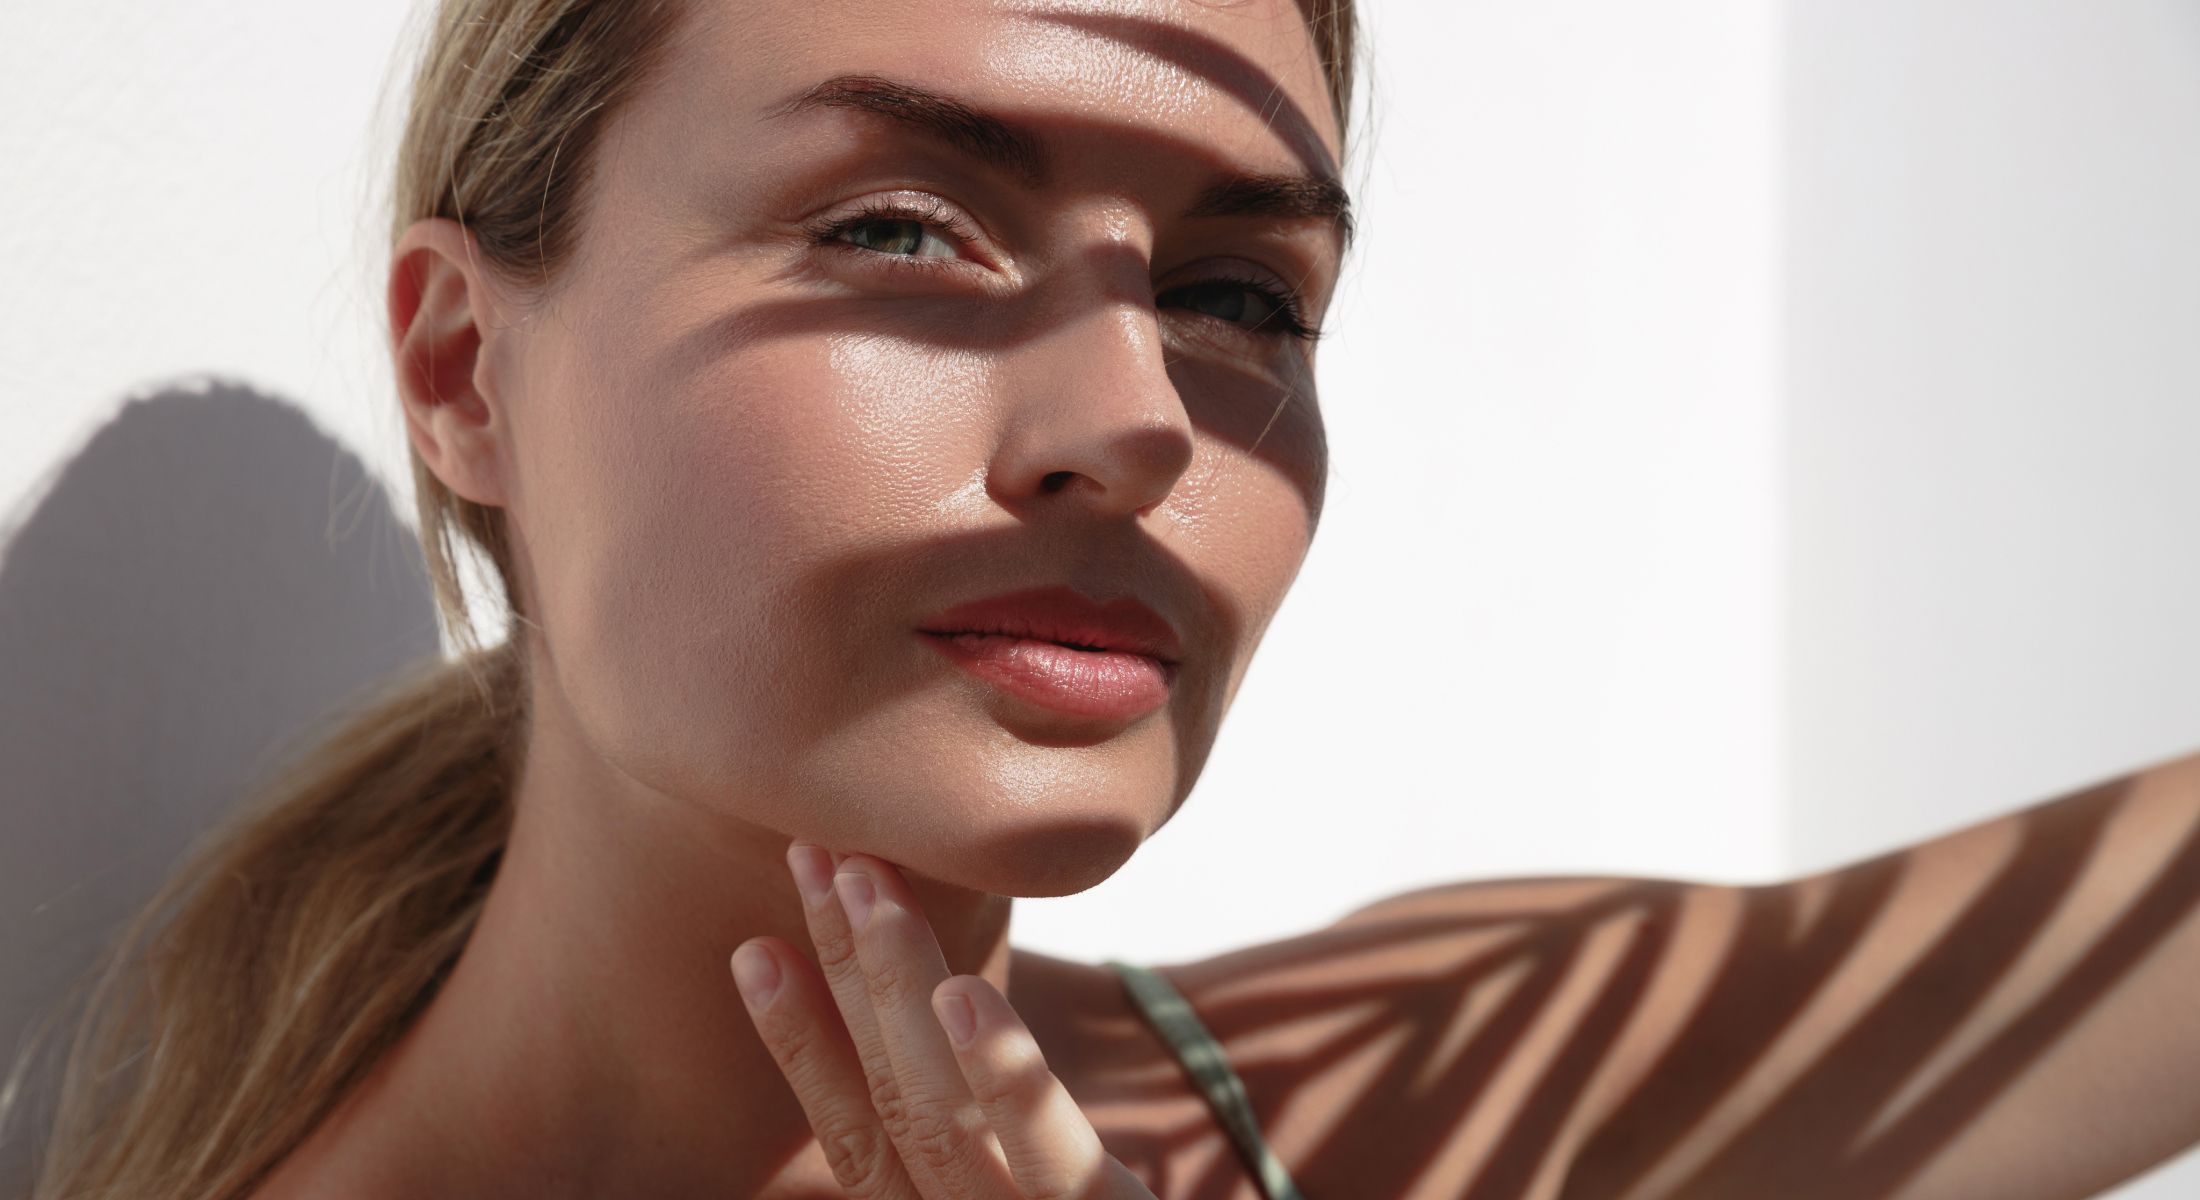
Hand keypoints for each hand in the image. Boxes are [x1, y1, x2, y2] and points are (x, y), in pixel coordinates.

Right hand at [730, 840, 1161, 1199]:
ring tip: (866, 885)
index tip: (751, 946)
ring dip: (896, 988)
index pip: (852, 1129)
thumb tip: (943, 1029)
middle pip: (886, 1096)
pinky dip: (997, 1070)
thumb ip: (988, 1145)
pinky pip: (1042, 1151)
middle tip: (812, 850)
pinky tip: (963, 995)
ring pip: (936, 1110)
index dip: (797, 1041)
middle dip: (846, 969)